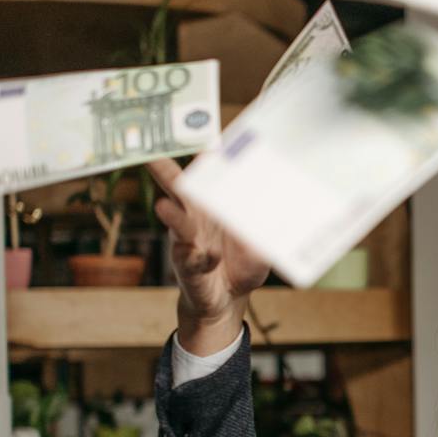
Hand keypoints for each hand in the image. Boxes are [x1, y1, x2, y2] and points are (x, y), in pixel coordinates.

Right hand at [148, 158, 270, 330]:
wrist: (229, 299)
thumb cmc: (242, 262)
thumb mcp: (261, 240)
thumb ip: (267, 221)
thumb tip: (286, 201)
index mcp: (213, 205)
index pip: (206, 175)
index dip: (205, 156)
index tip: (206, 138)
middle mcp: (195, 217)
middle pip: (178, 189)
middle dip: (165, 172)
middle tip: (151, 157)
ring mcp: (188, 240)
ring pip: (176, 223)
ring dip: (171, 216)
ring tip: (163, 208)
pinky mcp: (187, 265)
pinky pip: (190, 258)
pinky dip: (199, 257)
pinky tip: (208, 255)